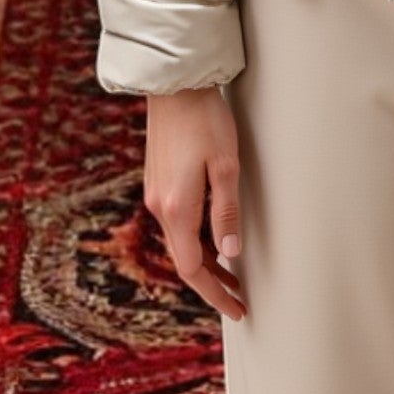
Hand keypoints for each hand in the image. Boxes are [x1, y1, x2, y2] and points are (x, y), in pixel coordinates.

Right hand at [144, 85, 248, 320]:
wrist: (173, 85)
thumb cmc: (204, 120)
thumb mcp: (225, 166)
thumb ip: (226, 213)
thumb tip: (230, 256)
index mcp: (177, 208)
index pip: (194, 269)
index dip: (216, 293)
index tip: (237, 308)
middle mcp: (159, 206)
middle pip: (184, 260)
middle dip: (211, 283)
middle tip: (239, 297)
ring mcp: (155, 193)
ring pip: (178, 242)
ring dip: (203, 262)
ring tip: (230, 272)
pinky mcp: (157, 180)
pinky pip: (174, 223)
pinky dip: (193, 240)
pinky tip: (210, 237)